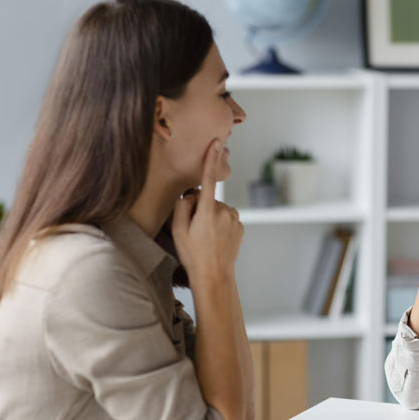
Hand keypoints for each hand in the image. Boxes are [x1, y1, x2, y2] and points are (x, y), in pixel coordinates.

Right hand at [171, 139, 243, 283]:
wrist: (214, 276)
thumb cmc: (193, 255)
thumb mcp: (178, 230)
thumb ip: (182, 206)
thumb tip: (190, 193)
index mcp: (207, 211)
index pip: (208, 180)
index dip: (210, 160)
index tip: (216, 142)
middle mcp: (224, 211)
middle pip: (208, 199)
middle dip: (200, 208)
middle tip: (194, 230)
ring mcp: (235, 219)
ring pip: (218, 209)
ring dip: (210, 217)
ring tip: (205, 237)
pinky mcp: (240, 227)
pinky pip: (226, 219)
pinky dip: (220, 224)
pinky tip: (215, 239)